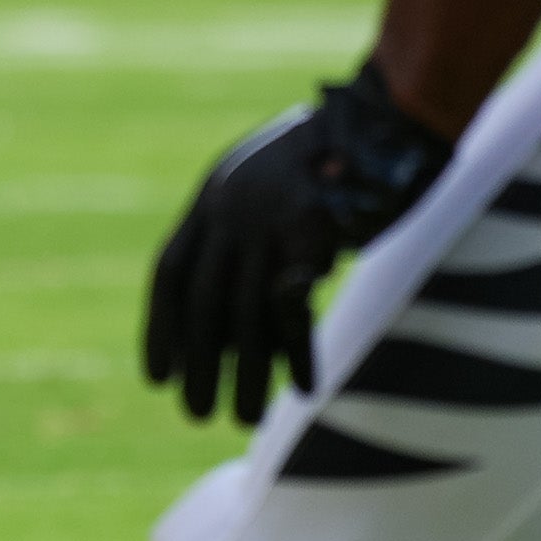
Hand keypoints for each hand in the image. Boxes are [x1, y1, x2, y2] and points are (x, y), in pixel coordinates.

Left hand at [143, 61, 453, 426]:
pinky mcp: (312, 233)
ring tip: (244, 420)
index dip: (160, 328)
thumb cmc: (333, 156)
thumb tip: (233, 311)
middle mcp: (232, 208)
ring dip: (247, 373)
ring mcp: (270, 219)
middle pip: (204, 301)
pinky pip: (300, 307)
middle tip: (194, 414)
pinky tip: (304, 390)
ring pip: (247, 313)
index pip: (170, 271)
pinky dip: (300, 354)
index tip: (155, 378)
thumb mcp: (269, 182)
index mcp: (214, 194)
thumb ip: (243, 232)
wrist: (385, 120)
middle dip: (198, 363)